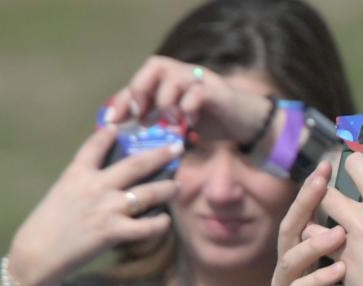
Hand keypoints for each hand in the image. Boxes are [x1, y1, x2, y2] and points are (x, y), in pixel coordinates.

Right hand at [7, 126, 179, 285]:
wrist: (37, 253)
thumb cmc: (47, 226)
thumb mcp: (61, 193)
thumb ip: (81, 182)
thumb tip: (102, 179)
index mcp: (77, 173)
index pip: (95, 145)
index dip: (109, 134)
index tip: (120, 126)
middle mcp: (95, 185)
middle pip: (136, 164)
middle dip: (160, 154)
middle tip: (177, 148)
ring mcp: (107, 208)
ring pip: (149, 193)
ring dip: (167, 189)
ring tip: (177, 186)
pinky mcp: (114, 231)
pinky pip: (147, 226)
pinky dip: (160, 224)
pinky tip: (165, 221)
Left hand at [105, 56, 271, 143]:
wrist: (250, 124)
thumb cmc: (214, 123)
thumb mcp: (182, 125)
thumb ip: (162, 126)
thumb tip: (135, 142)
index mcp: (173, 81)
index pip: (141, 81)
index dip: (123, 98)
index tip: (112, 119)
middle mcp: (186, 74)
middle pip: (155, 66)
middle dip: (142, 90)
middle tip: (141, 115)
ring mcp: (202, 81)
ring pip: (174, 76)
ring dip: (165, 100)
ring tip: (169, 121)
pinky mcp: (218, 92)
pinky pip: (198, 92)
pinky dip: (189, 107)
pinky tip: (189, 123)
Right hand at [267, 162, 362, 285]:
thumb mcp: (358, 284)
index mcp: (308, 259)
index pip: (311, 217)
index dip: (320, 190)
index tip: (337, 163)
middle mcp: (290, 270)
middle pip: (293, 225)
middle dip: (307, 200)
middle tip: (324, 176)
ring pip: (290, 258)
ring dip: (315, 242)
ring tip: (340, 230)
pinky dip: (317, 281)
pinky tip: (338, 272)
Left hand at [320, 136, 362, 285]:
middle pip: (355, 164)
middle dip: (352, 164)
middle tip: (350, 171)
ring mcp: (357, 229)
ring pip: (325, 194)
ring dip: (324, 196)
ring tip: (327, 204)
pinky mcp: (340, 252)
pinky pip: (313, 232)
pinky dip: (314, 234)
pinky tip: (318, 239)